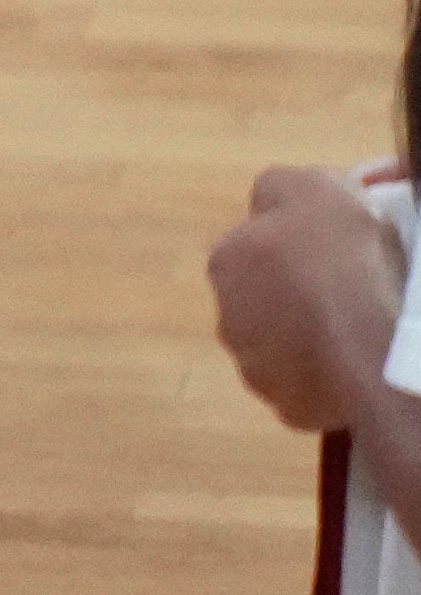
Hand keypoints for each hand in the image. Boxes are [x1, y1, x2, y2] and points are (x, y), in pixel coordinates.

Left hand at [212, 162, 407, 434]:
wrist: (368, 330)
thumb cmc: (340, 253)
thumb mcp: (310, 187)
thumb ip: (279, 191)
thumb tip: (270, 204)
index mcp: (225, 261)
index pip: (253, 251)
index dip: (296, 253)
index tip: (332, 256)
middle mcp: (227, 317)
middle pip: (266, 304)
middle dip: (297, 300)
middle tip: (346, 297)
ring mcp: (255, 367)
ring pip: (284, 350)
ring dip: (310, 342)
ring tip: (355, 333)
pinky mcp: (287, 407)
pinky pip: (308, 390)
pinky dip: (327, 381)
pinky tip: (356, 367)